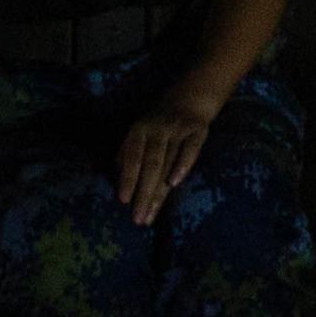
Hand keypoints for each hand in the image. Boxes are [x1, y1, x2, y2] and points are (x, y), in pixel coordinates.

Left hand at [116, 95, 218, 224]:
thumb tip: (117, 180)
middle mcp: (158, 129)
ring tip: (152, 214)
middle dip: (144, 193)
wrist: (190, 97)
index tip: (123, 201)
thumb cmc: (158, 123)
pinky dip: (183, 165)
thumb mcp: (138, 132)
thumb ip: (127, 154)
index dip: (128, 178)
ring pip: (168, 162)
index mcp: (140, 130)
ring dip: (160, 190)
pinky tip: (175, 184)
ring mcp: (179, 129)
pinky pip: (191, 149)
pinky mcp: (198, 131)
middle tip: (138, 218)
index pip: (133, 157)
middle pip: (151, 164)